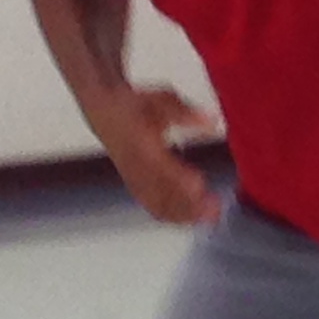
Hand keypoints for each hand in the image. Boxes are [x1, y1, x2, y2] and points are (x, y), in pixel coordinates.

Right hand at [98, 85, 222, 226]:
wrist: (103, 110)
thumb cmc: (134, 105)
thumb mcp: (162, 99)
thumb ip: (187, 113)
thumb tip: (211, 123)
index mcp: (140, 142)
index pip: (159, 165)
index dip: (179, 178)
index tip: (201, 183)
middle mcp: (135, 164)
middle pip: (160, 192)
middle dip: (187, 204)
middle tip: (215, 208)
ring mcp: (133, 177)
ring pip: (156, 204)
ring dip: (183, 214)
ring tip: (210, 216)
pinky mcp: (134, 185)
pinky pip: (151, 206)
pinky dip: (172, 216)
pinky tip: (192, 219)